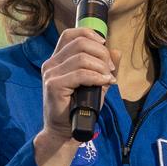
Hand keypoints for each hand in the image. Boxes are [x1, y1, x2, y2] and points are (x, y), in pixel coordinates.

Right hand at [38, 27, 118, 147]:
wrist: (64, 131)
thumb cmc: (79, 107)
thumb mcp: (96, 82)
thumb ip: (104, 66)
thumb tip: (116, 51)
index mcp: (57, 59)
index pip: (70, 34)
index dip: (89, 34)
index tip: (104, 46)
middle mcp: (51, 63)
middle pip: (80, 43)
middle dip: (101, 53)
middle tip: (110, 69)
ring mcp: (50, 74)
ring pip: (82, 58)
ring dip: (101, 67)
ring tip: (108, 78)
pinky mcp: (53, 85)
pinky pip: (80, 74)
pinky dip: (97, 77)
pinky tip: (105, 82)